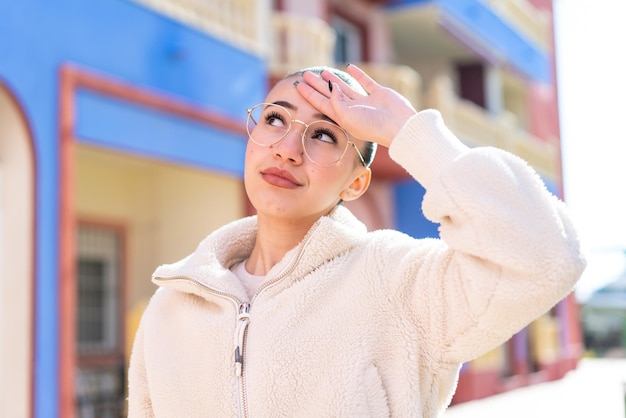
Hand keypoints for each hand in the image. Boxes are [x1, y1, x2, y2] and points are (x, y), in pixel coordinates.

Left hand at [296, 64, 416, 147]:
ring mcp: (366, 102)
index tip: (298, 85)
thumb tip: (330, 87)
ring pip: (346, 88)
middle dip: (317, 85)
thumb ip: (336, 101)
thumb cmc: (372, 125)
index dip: (309, 94)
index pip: (322, 103)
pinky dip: (358, 75)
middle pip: (330, 95)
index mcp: (343, 118)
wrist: (398, 126)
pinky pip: (365, 82)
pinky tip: (350, 67)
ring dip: (334, 80)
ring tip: (323, 71)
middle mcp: (353, 110)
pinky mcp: (379, 94)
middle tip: (305, 75)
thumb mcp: (347, 116)